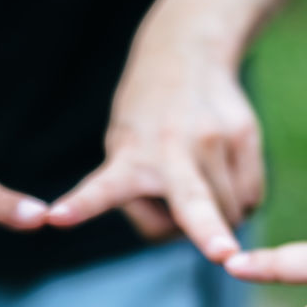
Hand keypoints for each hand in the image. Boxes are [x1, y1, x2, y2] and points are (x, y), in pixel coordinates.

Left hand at [48, 48, 260, 261]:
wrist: (188, 51)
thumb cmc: (146, 122)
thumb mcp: (122, 148)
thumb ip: (144, 198)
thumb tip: (198, 232)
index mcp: (129, 157)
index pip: (102, 188)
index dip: (80, 206)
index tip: (56, 218)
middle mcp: (171, 149)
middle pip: (193, 202)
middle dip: (208, 233)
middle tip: (222, 255)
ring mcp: (213, 140)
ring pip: (230, 214)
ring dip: (218, 220)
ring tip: (199, 182)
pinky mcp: (245, 135)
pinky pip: (251, 197)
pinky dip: (239, 201)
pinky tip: (223, 174)